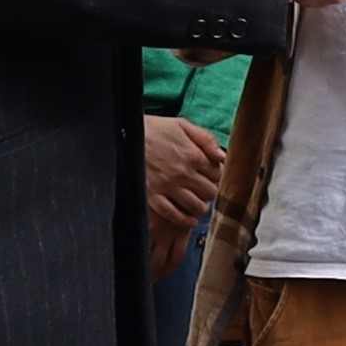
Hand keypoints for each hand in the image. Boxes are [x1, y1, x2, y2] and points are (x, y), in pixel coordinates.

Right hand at [142, 111, 226, 236]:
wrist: (123, 134)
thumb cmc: (153, 128)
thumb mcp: (182, 125)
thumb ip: (205, 139)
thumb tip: (222, 156)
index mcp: (193, 155)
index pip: (217, 173)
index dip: (216, 175)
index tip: (211, 176)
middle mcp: (183, 173)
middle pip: (209, 192)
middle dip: (210, 192)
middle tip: (204, 190)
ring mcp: (168, 186)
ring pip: (195, 206)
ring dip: (201, 207)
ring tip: (199, 204)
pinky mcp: (152, 196)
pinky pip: (173, 214)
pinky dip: (184, 220)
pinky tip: (190, 220)